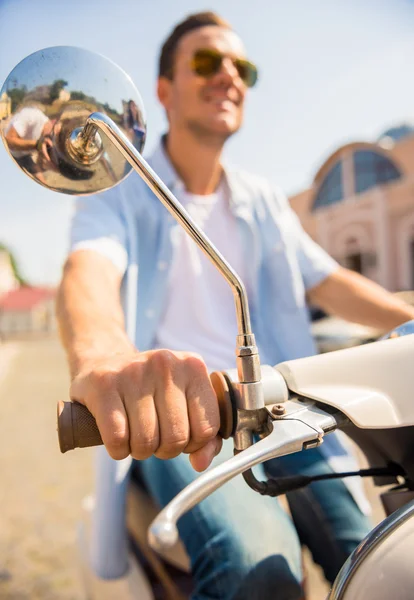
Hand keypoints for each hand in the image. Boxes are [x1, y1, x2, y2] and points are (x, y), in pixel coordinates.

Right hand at [70, 349, 221, 471]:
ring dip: (140, 451)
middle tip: (155, 438)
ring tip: (136, 436)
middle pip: (176, 438)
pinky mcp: (104, 383)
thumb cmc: (150, 391)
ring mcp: (134, 371)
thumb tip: (200, 463)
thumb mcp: (184, 404)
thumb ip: (204, 438)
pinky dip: (118, 450)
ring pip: (146, 441)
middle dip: (164, 450)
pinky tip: (118, 438)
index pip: (207, 428)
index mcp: (193, 366)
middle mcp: (165, 363)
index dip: (193, 444)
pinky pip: (118, 438)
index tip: (181, 436)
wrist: (104, 364)